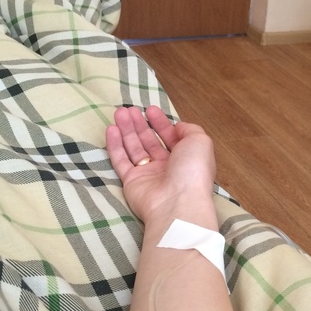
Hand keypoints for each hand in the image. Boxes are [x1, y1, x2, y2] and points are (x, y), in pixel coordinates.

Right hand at [106, 106, 215, 223]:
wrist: (177, 202)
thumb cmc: (192, 170)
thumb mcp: (200, 142)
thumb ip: (190, 130)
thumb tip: (177, 127)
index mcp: (185, 158)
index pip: (171, 137)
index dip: (161, 123)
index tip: (150, 109)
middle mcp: (167, 167)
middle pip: (150, 141)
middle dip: (140, 124)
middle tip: (129, 109)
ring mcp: (148, 175)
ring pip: (134, 148)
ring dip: (126, 130)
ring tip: (118, 113)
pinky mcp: (131, 182)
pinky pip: (121, 161)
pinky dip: (115, 145)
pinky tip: (111, 129)